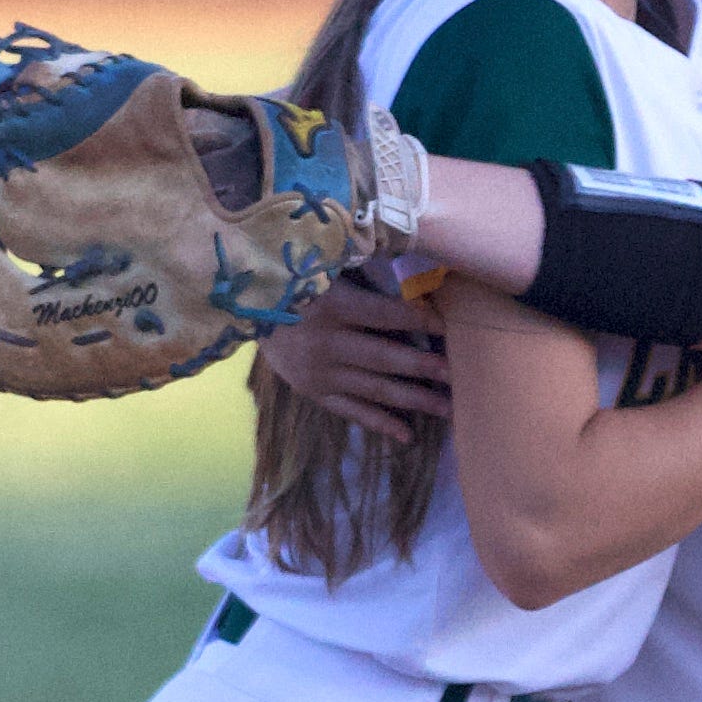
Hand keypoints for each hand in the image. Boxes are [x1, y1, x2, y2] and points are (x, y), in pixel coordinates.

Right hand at [255, 276, 449, 442]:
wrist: (244, 308)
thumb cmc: (295, 280)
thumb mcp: (325, 267)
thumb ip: (363, 273)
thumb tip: (413, 283)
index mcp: (332, 307)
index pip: (385, 316)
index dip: (419, 321)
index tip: (448, 327)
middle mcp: (326, 344)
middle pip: (384, 358)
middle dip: (423, 368)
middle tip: (457, 375)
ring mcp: (319, 374)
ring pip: (373, 389)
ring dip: (412, 399)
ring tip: (447, 408)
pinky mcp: (313, 392)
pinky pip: (351, 411)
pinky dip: (379, 423)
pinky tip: (408, 434)